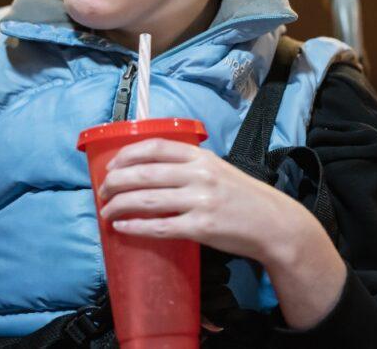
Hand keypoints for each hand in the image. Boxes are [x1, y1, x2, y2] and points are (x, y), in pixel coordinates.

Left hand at [97, 137, 347, 329]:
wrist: (273, 224)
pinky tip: (121, 228)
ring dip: (119, 205)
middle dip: (115, 182)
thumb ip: (190, 166)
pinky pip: (159, 227)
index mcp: (201, 157)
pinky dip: (135, 227)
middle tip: (102, 191)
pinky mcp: (201, 228)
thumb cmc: (242, 197)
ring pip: (146, 200)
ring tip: (105, 211)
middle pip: (144, 173)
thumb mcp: (218, 169)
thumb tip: (151, 169)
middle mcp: (199, 175)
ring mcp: (200, 201)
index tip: (111, 164)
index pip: (155, 148)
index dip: (126, 155)